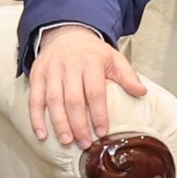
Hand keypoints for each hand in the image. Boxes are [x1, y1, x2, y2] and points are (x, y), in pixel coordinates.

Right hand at [27, 24, 148, 147]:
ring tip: (67, 141)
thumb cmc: (92, 52)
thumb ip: (127, 76)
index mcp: (91, 63)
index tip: (102, 132)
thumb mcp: (114, 58)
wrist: (66, 34)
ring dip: (59, 124)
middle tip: (84, 143)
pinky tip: (42, 134)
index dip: (98, 113)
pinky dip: (36, 118)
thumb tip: (142, 92)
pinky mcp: (36, 76)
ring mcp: (51, 71)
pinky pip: (34, 99)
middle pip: (73, 99)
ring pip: (53, 101)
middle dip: (79, 124)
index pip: (95, 92)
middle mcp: (69, 66)